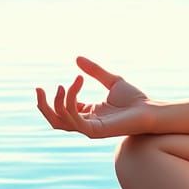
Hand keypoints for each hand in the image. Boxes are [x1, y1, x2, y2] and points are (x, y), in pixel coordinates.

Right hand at [35, 54, 159, 139]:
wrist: (150, 109)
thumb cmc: (135, 99)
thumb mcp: (112, 81)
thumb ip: (95, 71)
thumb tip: (76, 58)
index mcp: (89, 114)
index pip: (63, 109)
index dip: (59, 96)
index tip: (68, 79)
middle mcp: (86, 123)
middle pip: (54, 120)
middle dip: (43, 106)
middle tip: (38, 89)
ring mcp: (88, 129)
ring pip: (60, 120)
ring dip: (57, 102)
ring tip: (63, 85)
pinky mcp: (94, 131)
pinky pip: (73, 119)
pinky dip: (69, 102)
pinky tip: (73, 86)